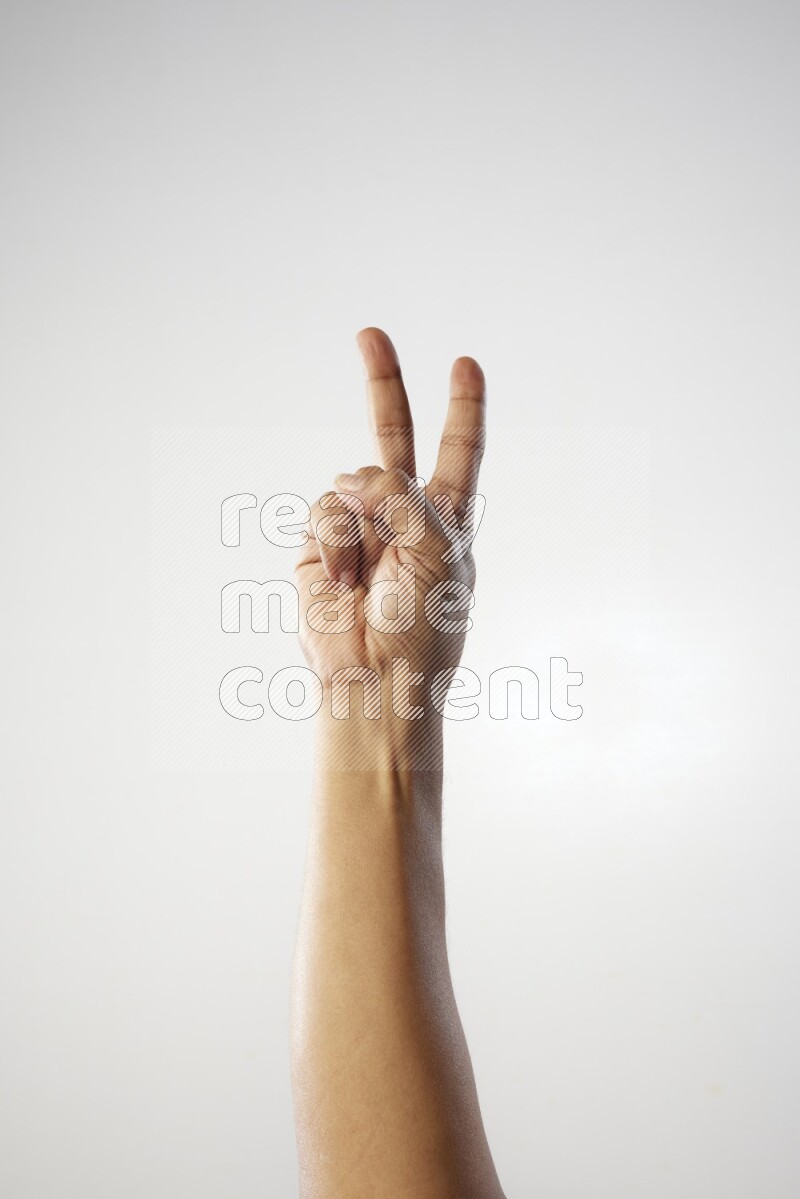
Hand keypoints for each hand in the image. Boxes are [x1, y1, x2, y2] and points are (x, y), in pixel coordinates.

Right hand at [295, 327, 486, 758]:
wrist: (375, 679)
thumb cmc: (423, 626)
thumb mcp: (439, 553)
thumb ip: (403, 496)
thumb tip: (350, 475)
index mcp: (447, 520)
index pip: (458, 451)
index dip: (463, 408)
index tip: (466, 363)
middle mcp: (402, 516)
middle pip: (393, 436)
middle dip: (383, 384)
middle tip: (369, 333)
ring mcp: (359, 529)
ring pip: (350, 482)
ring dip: (360, 520)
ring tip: (368, 575)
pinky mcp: (321, 547)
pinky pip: (324, 513)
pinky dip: (335, 544)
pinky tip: (344, 583)